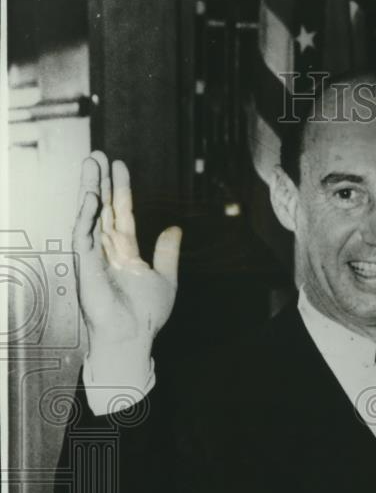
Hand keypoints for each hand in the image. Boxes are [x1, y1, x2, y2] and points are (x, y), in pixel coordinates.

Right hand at [72, 151, 180, 365]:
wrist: (133, 337)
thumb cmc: (146, 316)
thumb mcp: (165, 278)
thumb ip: (168, 252)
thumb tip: (176, 228)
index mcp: (125, 253)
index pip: (121, 214)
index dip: (120, 190)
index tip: (120, 166)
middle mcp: (106, 252)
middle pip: (101, 210)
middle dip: (99, 182)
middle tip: (98, 155)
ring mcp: (94, 258)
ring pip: (89, 217)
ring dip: (88, 190)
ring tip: (90, 164)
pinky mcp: (85, 267)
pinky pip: (82, 236)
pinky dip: (85, 217)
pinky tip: (89, 197)